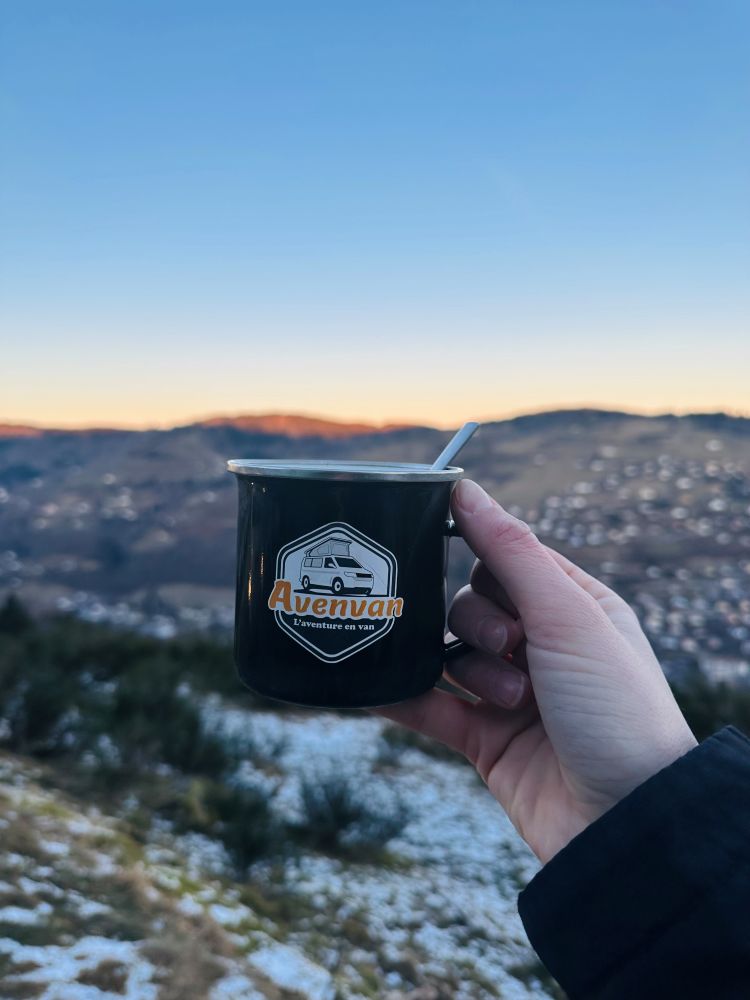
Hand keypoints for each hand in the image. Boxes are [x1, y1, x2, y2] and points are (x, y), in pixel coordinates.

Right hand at [377, 479, 696, 862]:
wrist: (626, 822)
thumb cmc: (618, 711)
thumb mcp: (569, 616)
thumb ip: (511, 552)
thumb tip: (465, 489)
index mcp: (574, 608)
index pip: (508, 560)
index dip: (486, 561)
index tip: (451, 550)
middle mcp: (542, 647)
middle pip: (471, 605)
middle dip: (481, 624)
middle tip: (512, 647)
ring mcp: (511, 695)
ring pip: (451, 655)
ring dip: (470, 671)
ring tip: (510, 701)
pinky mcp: (485, 740)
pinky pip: (429, 707)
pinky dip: (404, 697)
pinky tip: (374, 685)